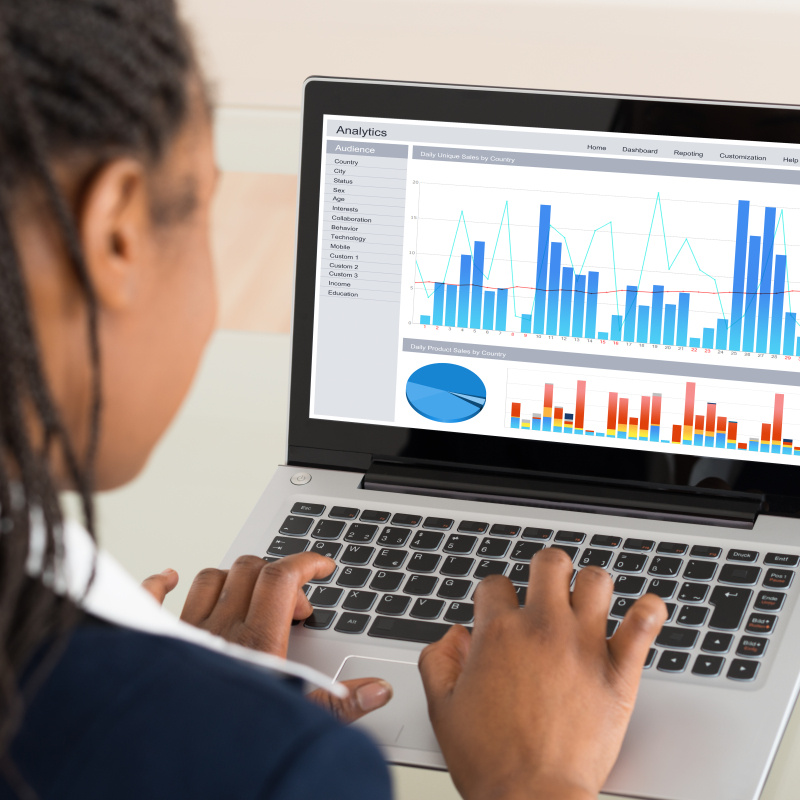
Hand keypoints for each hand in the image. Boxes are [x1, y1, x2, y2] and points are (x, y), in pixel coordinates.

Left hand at [141, 554, 391, 722]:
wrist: (172, 767)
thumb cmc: (233, 744)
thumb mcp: (298, 723)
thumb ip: (340, 704)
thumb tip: (377, 690)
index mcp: (257, 644)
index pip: (282, 578)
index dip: (307, 562)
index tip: (322, 567)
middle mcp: (220, 632)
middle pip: (250, 570)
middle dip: (279, 575)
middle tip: (294, 605)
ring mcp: (185, 635)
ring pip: (209, 580)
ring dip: (234, 578)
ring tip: (251, 593)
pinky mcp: (156, 647)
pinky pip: (148, 601)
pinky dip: (160, 585)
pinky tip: (168, 579)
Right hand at [418, 548, 666, 799]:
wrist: (532, 799)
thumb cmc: (491, 759)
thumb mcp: (442, 708)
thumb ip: (439, 661)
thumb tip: (454, 637)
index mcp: (498, 633)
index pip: (495, 584)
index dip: (493, 596)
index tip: (498, 611)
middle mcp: (542, 628)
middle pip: (550, 563)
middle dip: (545, 570)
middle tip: (545, 588)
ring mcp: (584, 646)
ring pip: (597, 582)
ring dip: (590, 586)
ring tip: (587, 601)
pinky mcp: (618, 672)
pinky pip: (643, 625)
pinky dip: (648, 612)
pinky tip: (645, 609)